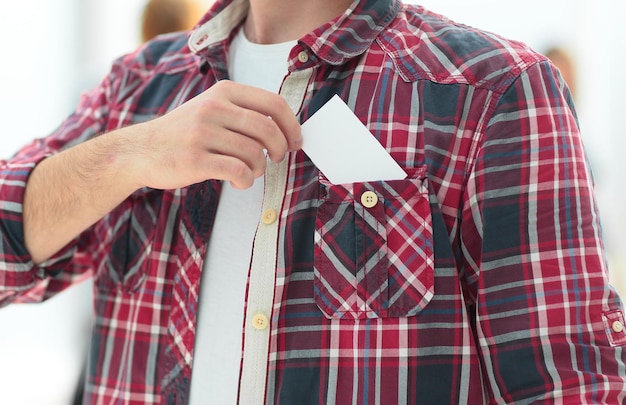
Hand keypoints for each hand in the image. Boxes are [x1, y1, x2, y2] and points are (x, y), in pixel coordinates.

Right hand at [127, 80, 301, 189]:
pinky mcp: (194, 160)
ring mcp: (202, 134)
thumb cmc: (184, 133)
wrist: (140, 151)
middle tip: (275, 160)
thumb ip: (244, 113)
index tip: (296, 141)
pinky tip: (238, 182)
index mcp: (223, 92)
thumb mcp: (211, 108)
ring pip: (255, 154)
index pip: (274, 103)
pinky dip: (246, 181)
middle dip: (280, 149)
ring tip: (248, 171)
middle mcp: (213, 108)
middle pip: (268, 130)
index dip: (292, 125)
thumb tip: (287, 130)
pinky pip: (238, 172)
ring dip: (259, 168)